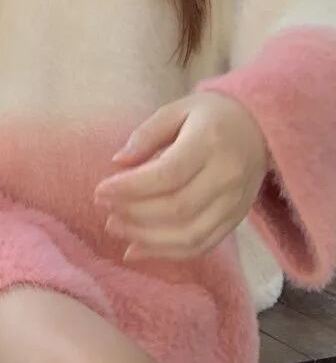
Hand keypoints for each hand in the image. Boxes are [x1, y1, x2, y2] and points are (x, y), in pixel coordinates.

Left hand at [93, 91, 270, 261]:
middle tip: (104, 209)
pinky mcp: (235, 220)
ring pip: (189, 235)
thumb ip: (146, 134)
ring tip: (115, 227)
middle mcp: (227, 176)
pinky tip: (137, 248)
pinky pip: (202, 246)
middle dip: (134, 214)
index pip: (167, 175)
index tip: (100, 191)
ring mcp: (235, 203)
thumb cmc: (211, 115)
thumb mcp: (177, 109)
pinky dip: (167, 253)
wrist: (261, 127)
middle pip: (177, 209)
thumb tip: (117, 163)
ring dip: (147, 238)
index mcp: (209, 142)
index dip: (130, 188)